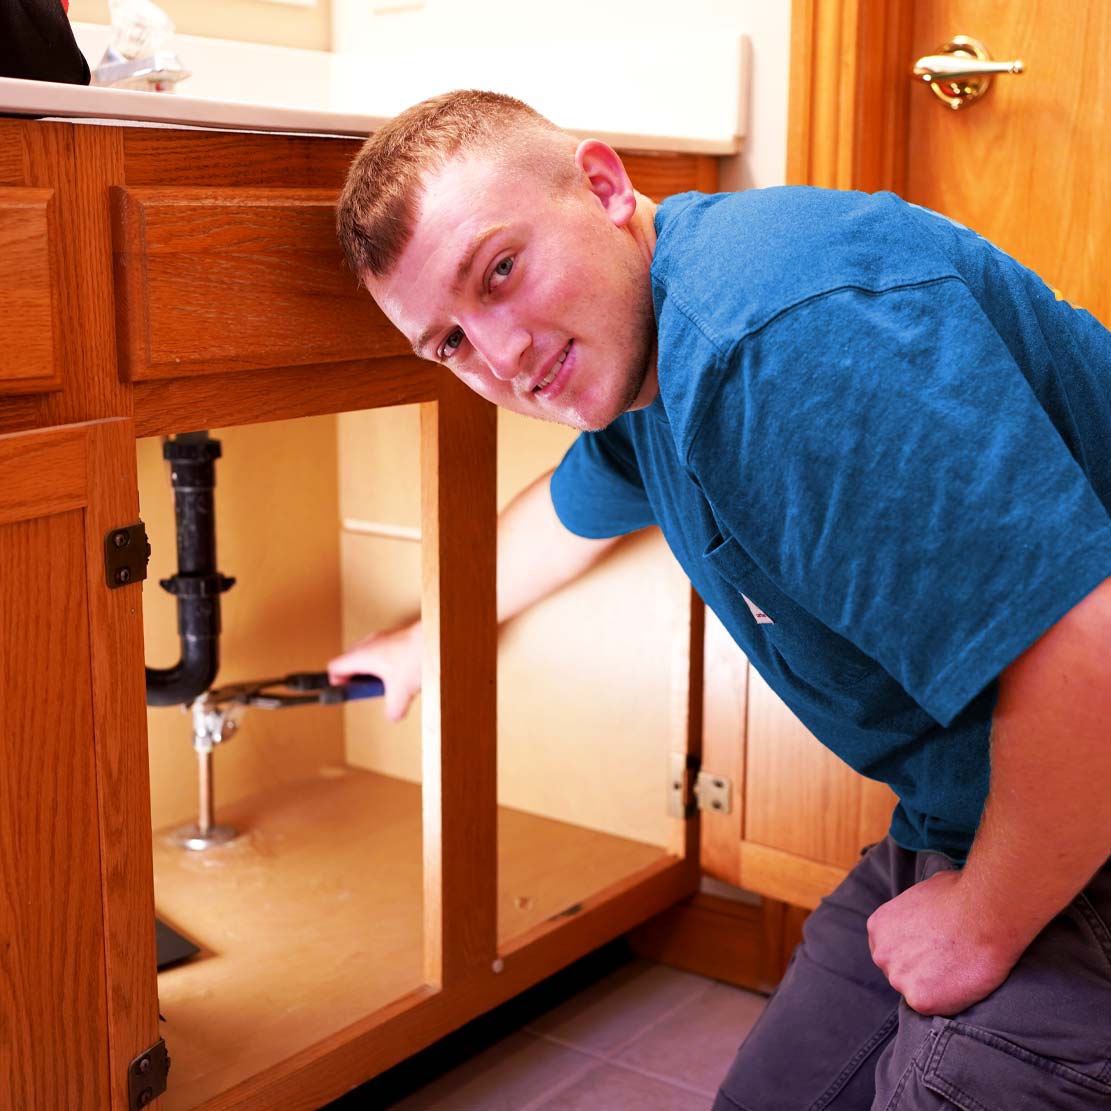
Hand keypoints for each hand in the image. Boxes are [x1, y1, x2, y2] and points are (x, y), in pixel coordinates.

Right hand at [328, 620, 421, 721]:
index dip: (336, 683)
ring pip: (368, 655)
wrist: (435, 636)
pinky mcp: (397, 636)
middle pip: (350, 661)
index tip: (347, 693)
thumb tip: (393, 715)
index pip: (334, 667)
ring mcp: (383, 637)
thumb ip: (393, 709)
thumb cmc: (415, 657)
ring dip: (374, 670)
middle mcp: (369, 643)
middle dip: (357, 677)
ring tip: (389, 682)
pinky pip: (384, 650)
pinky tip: (404, 672)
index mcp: (361, 656)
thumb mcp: (401, 693)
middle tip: (367, 689)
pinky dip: (388, 662)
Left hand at [866, 870, 1026, 1015]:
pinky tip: (962, 983)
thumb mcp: (922, 893)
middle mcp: (881, 954)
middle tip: (947, 964)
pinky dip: (948, 1000)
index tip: (930, 953)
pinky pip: (933, 1007)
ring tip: (958, 971)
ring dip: (933, 986)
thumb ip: (912, 911)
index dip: (911, 954)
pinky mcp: (920, 1000)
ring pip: (915, 991)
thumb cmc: (960, 895)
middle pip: (898, 973)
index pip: (890, 950)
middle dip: (919, 971)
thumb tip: (923, 913)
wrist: (983, 913)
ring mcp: (898, 978)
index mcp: (878, 926)